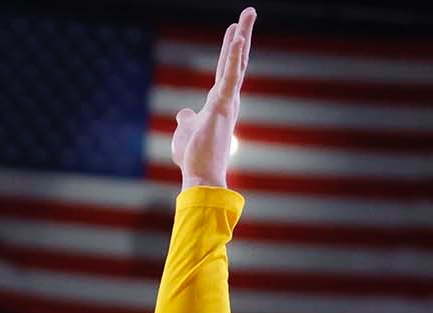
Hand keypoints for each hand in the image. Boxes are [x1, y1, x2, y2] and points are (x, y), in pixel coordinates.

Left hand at [171, 8, 253, 188]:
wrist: (201, 176)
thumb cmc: (194, 158)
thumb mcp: (186, 132)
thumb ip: (187, 120)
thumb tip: (183, 112)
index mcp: (219, 103)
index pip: (226, 70)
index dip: (231, 50)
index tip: (234, 31)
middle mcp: (227, 99)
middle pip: (235, 61)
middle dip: (242, 35)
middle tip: (249, 11)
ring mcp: (226, 101)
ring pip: (236, 63)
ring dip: (242, 37)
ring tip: (248, 14)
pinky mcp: (222, 106)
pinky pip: (230, 77)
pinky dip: (235, 57)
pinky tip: (237, 38)